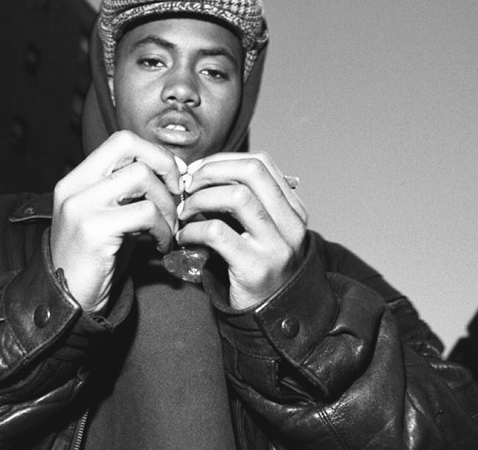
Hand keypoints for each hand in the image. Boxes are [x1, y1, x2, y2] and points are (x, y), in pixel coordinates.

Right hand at [50, 131, 181, 312]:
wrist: (68, 302)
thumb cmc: (96, 261)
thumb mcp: (110, 217)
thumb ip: (130, 193)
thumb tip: (174, 173)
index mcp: (76, 179)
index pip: (121, 140)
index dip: (154, 153)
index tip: (171, 179)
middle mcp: (74, 186)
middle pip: (129, 146)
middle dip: (164, 167)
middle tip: (176, 196)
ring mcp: (80, 206)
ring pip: (140, 177)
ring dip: (166, 204)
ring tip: (168, 228)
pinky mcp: (93, 230)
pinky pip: (145, 213)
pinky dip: (163, 228)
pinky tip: (160, 245)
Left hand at [176, 152, 308, 308]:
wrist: (269, 317)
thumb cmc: (254, 267)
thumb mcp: (259, 231)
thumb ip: (241, 203)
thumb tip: (198, 173)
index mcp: (293, 209)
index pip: (261, 163)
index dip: (223, 160)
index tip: (198, 171)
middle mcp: (291, 224)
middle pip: (252, 172)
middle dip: (212, 172)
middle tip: (188, 186)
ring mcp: (276, 246)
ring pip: (237, 197)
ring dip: (201, 199)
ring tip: (184, 211)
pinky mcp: (255, 268)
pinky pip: (217, 233)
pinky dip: (193, 229)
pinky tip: (184, 237)